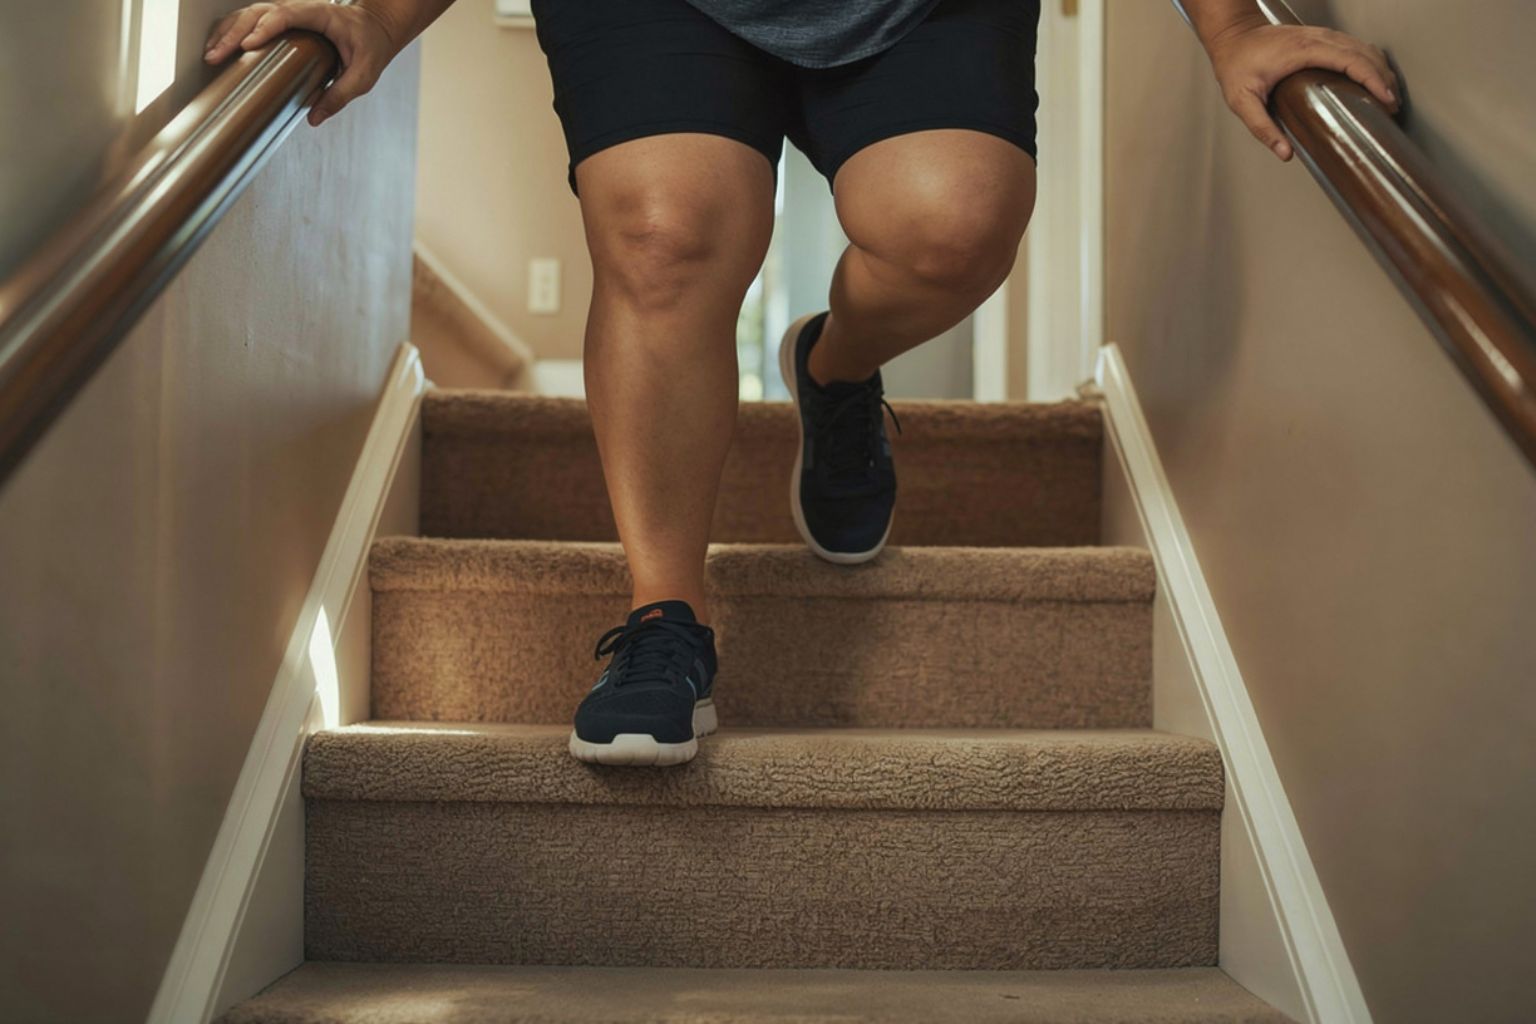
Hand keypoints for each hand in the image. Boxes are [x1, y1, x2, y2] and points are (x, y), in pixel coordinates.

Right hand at [204, 1, 399, 126]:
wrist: (374, 27)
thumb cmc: (371, 46)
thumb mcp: (364, 74)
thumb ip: (341, 94)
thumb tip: (314, 118)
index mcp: (321, 14)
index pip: (287, 14)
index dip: (266, 27)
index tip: (249, 44)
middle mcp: (300, 8)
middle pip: (259, 12)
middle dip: (235, 33)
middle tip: (217, 56)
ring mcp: (289, 12)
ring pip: (250, 14)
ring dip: (228, 32)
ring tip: (210, 56)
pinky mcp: (282, 21)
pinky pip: (252, 20)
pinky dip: (233, 31)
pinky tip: (218, 48)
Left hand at [1207, 22, 1400, 160]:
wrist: (1233, 34)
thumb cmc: (1235, 63)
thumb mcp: (1241, 100)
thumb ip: (1261, 127)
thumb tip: (1285, 153)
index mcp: (1303, 51)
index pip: (1350, 60)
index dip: (1372, 78)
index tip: (1386, 98)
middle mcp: (1317, 38)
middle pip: (1364, 53)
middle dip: (1383, 78)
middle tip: (1392, 105)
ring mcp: (1320, 35)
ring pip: (1362, 46)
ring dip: (1379, 68)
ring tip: (1389, 95)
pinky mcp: (1320, 37)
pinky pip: (1353, 45)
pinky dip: (1368, 60)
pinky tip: (1373, 76)